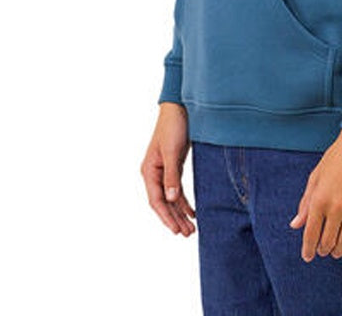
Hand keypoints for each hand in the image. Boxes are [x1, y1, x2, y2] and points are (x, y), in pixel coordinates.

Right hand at [140, 102, 195, 236]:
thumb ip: (171, 176)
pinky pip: (177, 189)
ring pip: (171, 198)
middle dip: (175, 219)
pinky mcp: (173, 166)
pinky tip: (192, 212)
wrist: (179, 107)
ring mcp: (163, 170)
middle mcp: (154, 173)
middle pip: (164, 202)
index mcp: (149, 170)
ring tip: (192, 229)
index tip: (176, 231)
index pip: (156, 200)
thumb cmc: (173, 126)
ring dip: (180, 213)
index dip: (166, 217)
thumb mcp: (172, 152)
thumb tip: (170, 199)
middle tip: (188, 234)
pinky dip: (184, 201)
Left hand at [288, 128, 341, 261]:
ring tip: (335, 251)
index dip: (308, 249)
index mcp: (319, 199)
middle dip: (323, 249)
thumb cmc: (336, 156)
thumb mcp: (316, 176)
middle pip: (328, 241)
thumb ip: (306, 202)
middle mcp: (336, 207)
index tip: (307, 256)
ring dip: (339, 250)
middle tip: (322, 250)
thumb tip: (296, 225)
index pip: (311, 234)